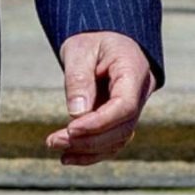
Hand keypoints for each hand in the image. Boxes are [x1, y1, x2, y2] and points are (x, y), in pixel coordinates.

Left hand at [47, 33, 155, 166]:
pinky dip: (91, 152)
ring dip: (87, 150)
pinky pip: (112, 141)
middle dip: (88, 140)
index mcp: (134, 71)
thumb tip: (76, 114)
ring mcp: (133, 108)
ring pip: (118, 139)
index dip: (99, 123)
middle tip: (54, 141)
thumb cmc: (91, 38)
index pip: (125, 106)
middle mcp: (140, 93)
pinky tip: (67, 156)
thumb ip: (79, 80)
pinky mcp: (121, 118)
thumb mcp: (80, 50)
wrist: (104, 37)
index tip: (71, 129)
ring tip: (55, 146)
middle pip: (122, 128)